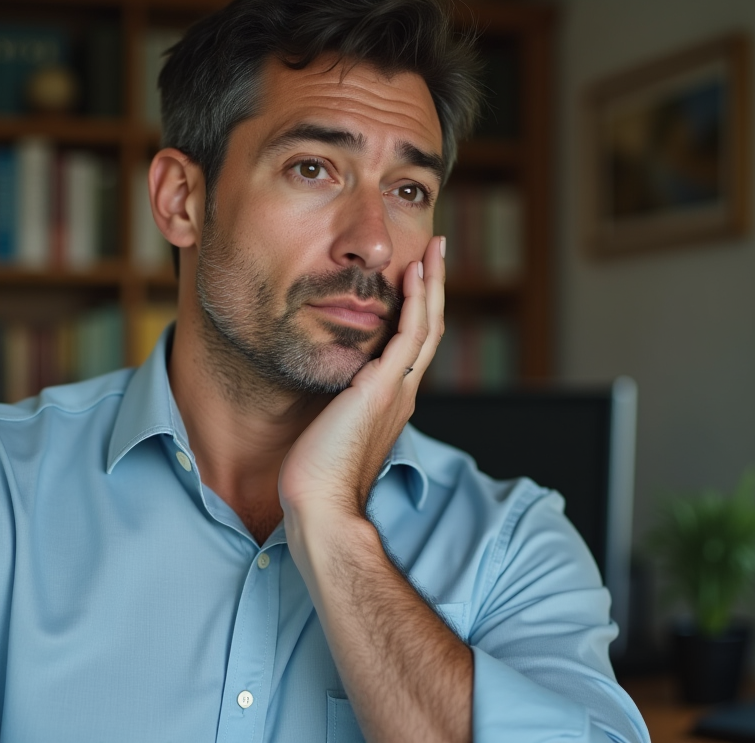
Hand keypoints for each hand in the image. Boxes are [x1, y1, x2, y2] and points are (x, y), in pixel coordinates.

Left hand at [278, 235, 445, 531]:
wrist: (320, 505)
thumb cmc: (316, 477)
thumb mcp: (330, 428)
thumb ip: (338, 404)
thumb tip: (327, 388)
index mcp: (391, 401)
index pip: (413, 345)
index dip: (419, 309)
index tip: (417, 276)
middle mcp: (402, 392)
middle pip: (430, 328)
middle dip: (434, 287)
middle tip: (437, 250)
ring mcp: (396, 390)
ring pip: (426, 325)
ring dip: (431, 284)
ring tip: (433, 250)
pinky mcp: (382, 388)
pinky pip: (408, 336)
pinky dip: (415, 303)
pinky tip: (413, 275)